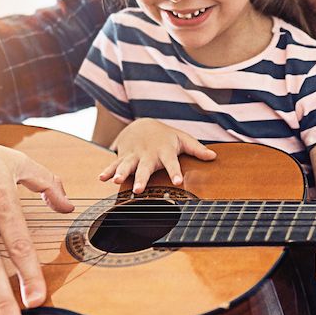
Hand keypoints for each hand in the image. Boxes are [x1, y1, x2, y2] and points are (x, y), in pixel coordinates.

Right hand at [99, 119, 215, 192]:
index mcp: (165, 151)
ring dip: (121, 173)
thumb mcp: (182, 139)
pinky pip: (114, 164)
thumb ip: (197, 149)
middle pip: (145, 167)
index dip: (175, 172)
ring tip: (117, 181)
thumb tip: (214, 157)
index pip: (172, 163)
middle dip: (142, 178)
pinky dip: (107, 170)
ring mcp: (134, 155)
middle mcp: (148, 154)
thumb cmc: (166, 136)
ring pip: (127, 165)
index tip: (178, 181)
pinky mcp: (123, 157)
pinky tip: (101, 178)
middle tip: (139, 190)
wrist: (142, 124)